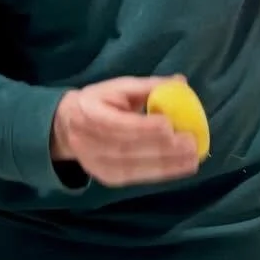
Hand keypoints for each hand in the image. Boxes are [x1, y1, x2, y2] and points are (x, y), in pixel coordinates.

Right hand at [51, 77, 199, 186]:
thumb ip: (148, 87)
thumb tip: (180, 82)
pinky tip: (180, 167)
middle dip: (161, 148)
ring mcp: (95, 164)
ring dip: (166, 165)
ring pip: (133, 167)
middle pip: (126, 148)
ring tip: (192, 159)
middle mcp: (87, 142)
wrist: (67, 127)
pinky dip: (160, 173)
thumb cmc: (99, 102)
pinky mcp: (106, 177)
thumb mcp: (118, 88)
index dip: (141, 127)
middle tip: (190, 143)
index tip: (168, 125)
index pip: (115, 124)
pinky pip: (135, 177)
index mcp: (88, 113)